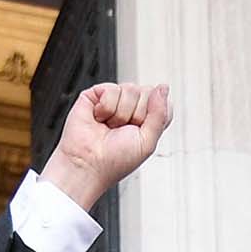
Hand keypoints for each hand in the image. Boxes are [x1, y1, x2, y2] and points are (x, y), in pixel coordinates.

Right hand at [38, 82, 171, 210]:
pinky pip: (112, 89)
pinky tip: (99, 119)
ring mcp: (115, 100)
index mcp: (147, 120)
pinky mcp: (97, 94)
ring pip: (131, 89)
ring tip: (109, 127)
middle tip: (122, 131)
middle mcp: (132, 108)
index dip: (155, 114)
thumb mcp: (148, 142)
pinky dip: (106, 108)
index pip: (163, 101)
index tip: (141, 131)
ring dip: (120, 115)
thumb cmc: (114, 161)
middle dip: (137, 115)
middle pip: (148, 93)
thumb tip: (163, 87)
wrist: (88, 164)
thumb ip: (160, 114)